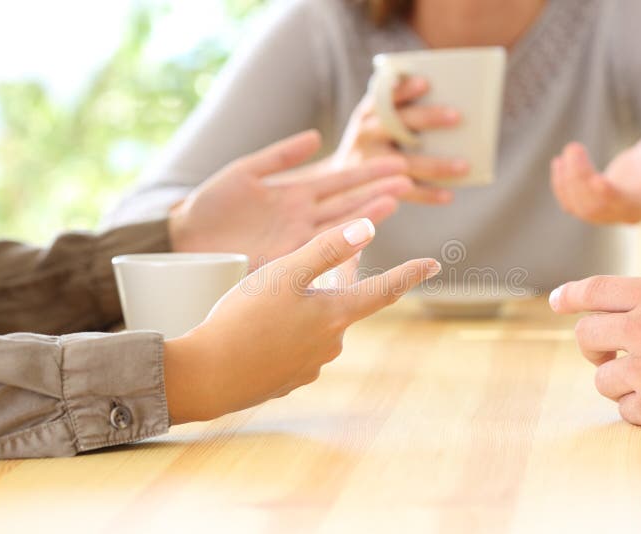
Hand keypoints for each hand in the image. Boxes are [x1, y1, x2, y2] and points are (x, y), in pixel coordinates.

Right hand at [163, 219, 440, 422]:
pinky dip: (285, 335)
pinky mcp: (288, 380)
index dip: (410, 273)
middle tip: (302, 270)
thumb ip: (327, 249)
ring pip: (316, 326)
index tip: (433, 264)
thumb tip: (368, 226)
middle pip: (342, 305)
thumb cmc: (243, 318)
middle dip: (330, 285)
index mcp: (335, 315)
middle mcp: (331, 344)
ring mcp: (310, 366)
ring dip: (304, 311)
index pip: (384, 290)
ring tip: (267, 304)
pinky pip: (295, 348)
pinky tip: (258, 332)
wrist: (206, 377)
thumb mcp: (284, 273)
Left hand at [169, 130, 413, 263]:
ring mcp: (296, 239)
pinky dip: (341, 242)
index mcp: (293, 193)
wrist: (183, 242)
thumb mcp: (245, 172)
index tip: (395, 163)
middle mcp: (302, 217)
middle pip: (347, 201)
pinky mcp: (285, 260)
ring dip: (367, 212)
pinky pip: (319, 250)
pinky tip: (364, 234)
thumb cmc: (208, 206)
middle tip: (410, 177)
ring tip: (396, 198)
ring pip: (339, 225)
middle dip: (377, 189)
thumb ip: (280, 155)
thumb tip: (316, 137)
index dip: (366, 172)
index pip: (338, 180)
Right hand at [335, 76, 468, 204]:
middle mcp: (365, 134)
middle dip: (429, 118)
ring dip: (436, 165)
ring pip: (406, 162)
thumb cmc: (375, 144)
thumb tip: (450, 107)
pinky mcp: (375, 187)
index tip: (425, 82)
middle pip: (399, 124)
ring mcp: (368, 162)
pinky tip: (449, 195)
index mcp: (367, 113)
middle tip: (457, 116)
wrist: (341, 181)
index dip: (404, 89)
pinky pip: (406, 191)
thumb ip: (401, 112)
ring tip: (464, 166)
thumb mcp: (377, 123)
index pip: (387, 96)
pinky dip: (428, 194)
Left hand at [551, 130, 640, 223]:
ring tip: (569, 151)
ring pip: (580, 208)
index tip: (594, 178)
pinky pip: (571, 204)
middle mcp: (626, 214)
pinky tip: (558, 162)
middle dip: (579, 178)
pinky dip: (560, 186)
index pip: (624, 204)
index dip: (607, 194)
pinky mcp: (594, 207)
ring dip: (567, 181)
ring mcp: (608, 214)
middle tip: (573, 147)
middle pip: (595, 207)